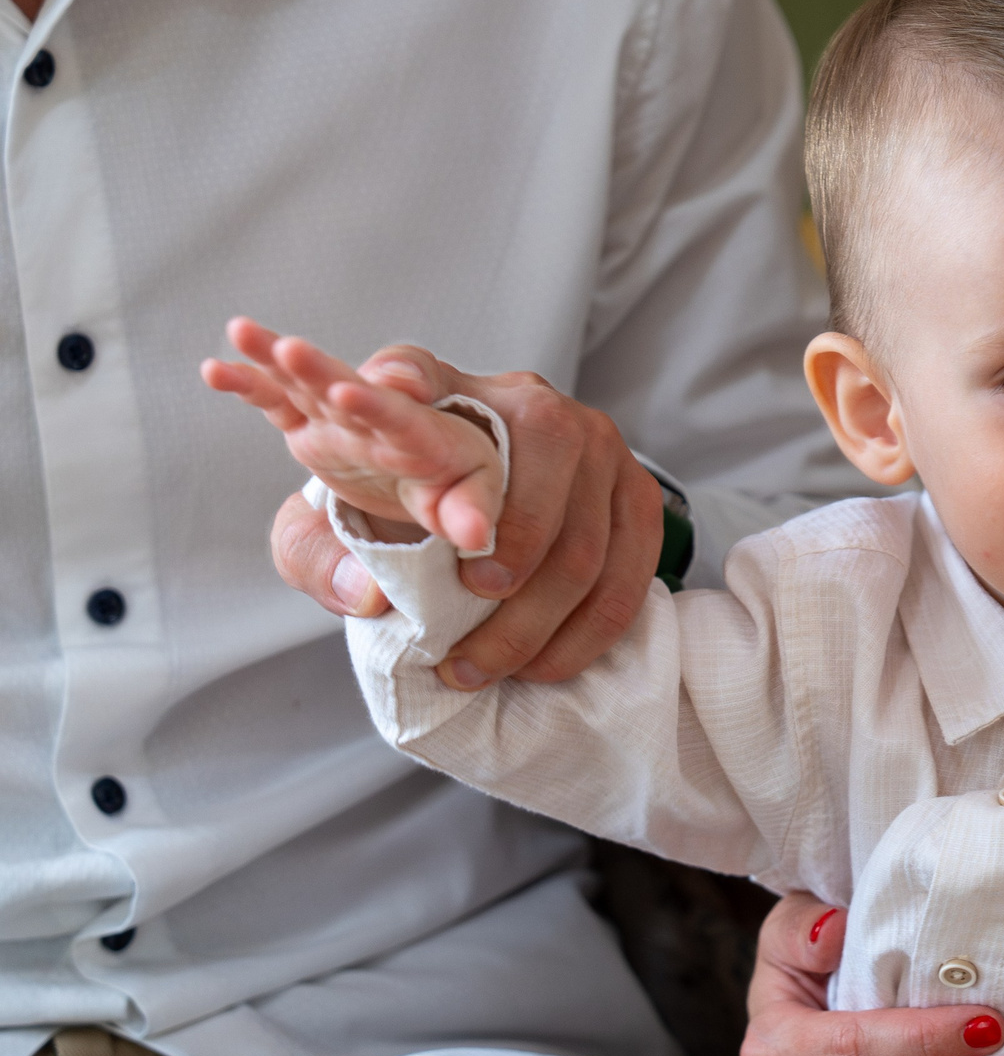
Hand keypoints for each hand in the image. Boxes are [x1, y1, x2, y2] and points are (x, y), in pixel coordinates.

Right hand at [206, 320, 504, 550]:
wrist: (446, 491)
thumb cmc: (460, 498)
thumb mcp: (472, 509)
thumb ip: (468, 516)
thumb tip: (458, 544)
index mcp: (428, 439)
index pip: (403, 419)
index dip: (376, 405)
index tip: (347, 392)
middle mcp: (382, 421)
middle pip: (351, 388)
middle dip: (320, 370)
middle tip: (291, 349)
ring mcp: (345, 421)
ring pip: (310, 384)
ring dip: (277, 360)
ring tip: (241, 331)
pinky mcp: (316, 426)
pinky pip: (282, 402)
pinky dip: (251, 385)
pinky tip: (215, 369)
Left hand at [255, 346, 664, 688]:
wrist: (469, 497)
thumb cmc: (398, 508)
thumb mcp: (326, 522)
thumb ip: (312, 549)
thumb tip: (367, 593)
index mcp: (447, 388)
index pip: (425, 385)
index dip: (438, 468)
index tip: (448, 549)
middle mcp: (536, 402)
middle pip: (536, 500)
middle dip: (501, 590)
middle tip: (458, 649)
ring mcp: (601, 446)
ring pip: (583, 551)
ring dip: (535, 629)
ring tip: (486, 670)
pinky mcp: (639, 494)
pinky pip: (628, 574)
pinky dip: (586, 634)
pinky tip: (542, 665)